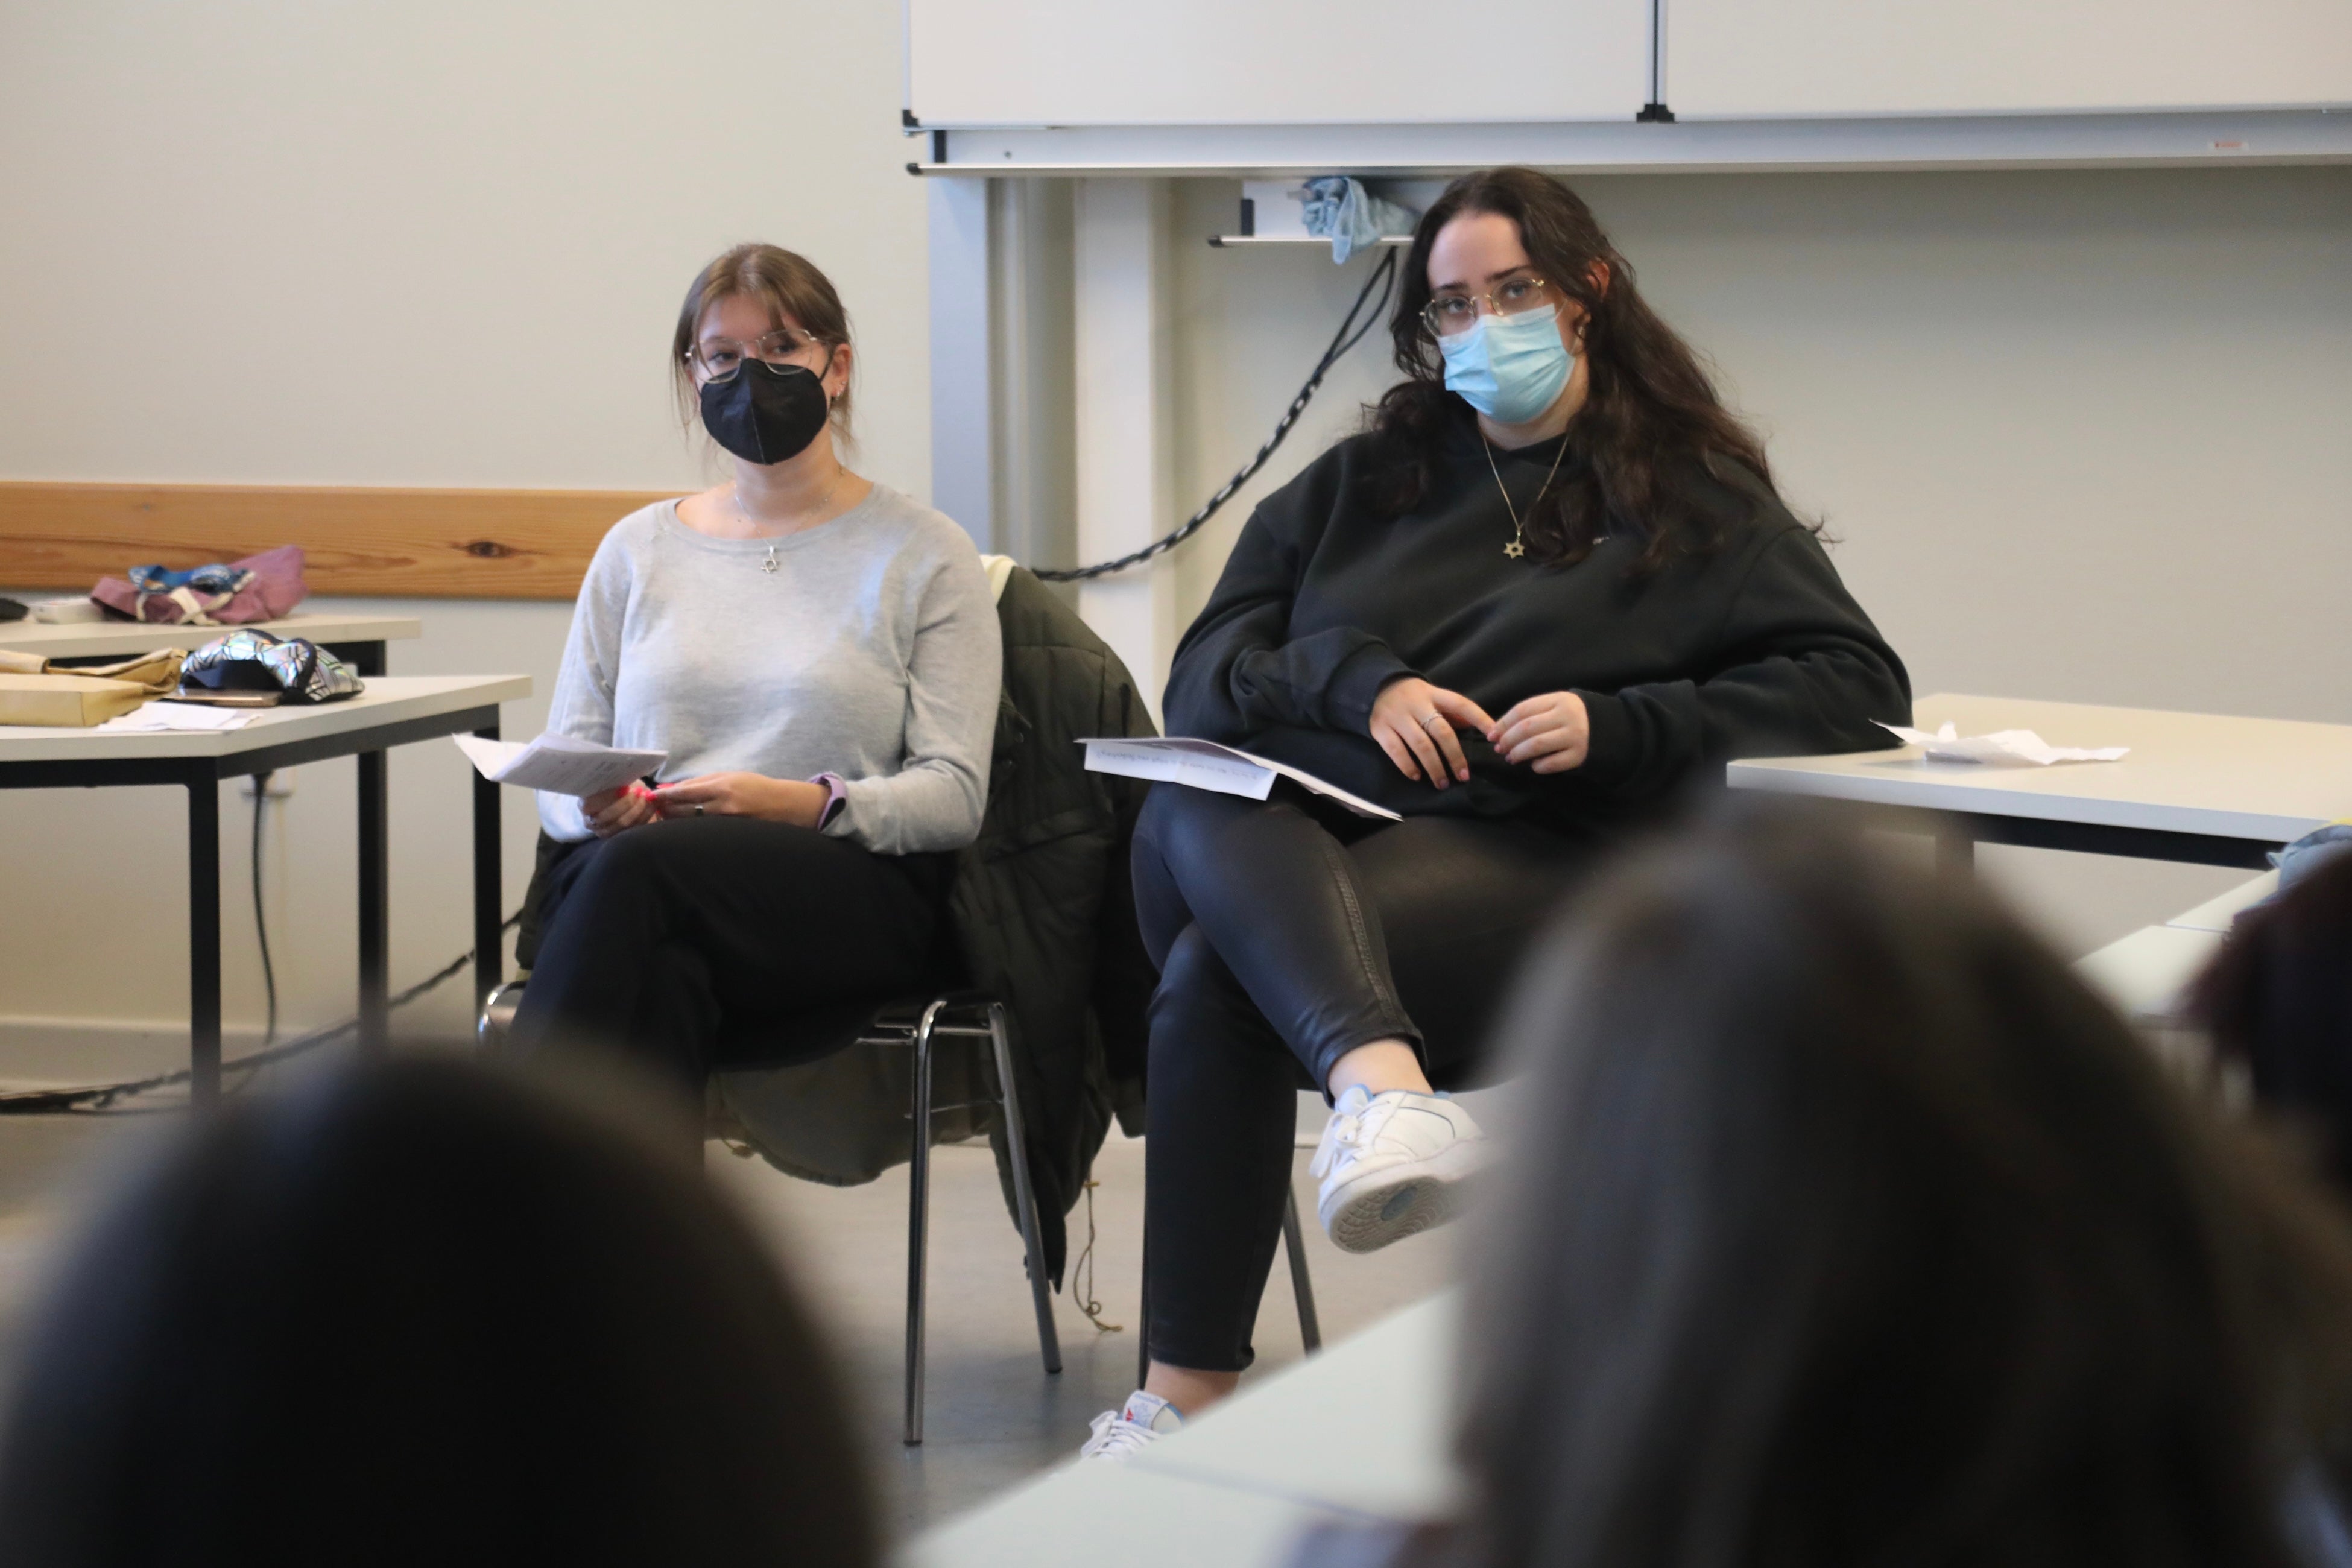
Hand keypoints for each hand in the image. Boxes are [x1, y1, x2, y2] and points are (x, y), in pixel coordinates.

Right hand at [582, 783, 658, 837]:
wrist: (620, 799)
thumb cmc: (615, 787)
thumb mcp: (613, 780)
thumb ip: (615, 780)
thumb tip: (625, 782)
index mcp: (584, 805)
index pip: (592, 803)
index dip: (609, 796)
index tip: (625, 787)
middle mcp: (591, 821)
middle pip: (608, 816)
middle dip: (627, 803)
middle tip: (640, 791)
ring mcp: (603, 832)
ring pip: (622, 824)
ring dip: (638, 809)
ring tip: (647, 797)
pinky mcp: (618, 838)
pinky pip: (633, 829)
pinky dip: (644, 816)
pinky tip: (650, 806)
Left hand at [654, 771, 826, 827]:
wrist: (783, 805)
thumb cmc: (755, 787)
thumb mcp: (730, 776)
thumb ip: (702, 782)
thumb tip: (674, 789)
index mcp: (722, 787)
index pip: (685, 792)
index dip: (665, 796)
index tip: (651, 796)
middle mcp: (723, 806)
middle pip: (684, 811)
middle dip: (666, 810)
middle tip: (655, 808)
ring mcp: (727, 823)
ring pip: (691, 825)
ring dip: (675, 821)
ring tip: (666, 817)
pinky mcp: (730, 835)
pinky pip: (703, 832)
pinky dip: (690, 829)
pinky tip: (684, 828)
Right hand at [1368, 678, 1496, 789]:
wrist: (1376, 688)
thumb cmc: (1414, 698)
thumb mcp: (1434, 697)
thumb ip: (1454, 713)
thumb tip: (1483, 730)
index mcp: (1434, 694)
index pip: (1462, 705)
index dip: (1480, 719)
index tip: (1494, 737)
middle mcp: (1417, 704)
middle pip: (1441, 731)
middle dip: (1455, 756)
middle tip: (1463, 776)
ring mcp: (1397, 716)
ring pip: (1421, 745)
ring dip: (1434, 767)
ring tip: (1442, 783)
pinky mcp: (1380, 728)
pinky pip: (1396, 751)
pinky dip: (1408, 766)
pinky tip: (1418, 776)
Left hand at [1488, 691, 1589, 773]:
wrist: (1611, 730)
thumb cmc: (1575, 718)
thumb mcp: (1558, 706)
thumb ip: (1534, 714)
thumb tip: (1500, 731)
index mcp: (1559, 700)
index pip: (1522, 709)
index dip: (1503, 723)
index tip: (1492, 735)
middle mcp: (1567, 716)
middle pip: (1526, 728)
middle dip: (1508, 740)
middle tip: (1500, 749)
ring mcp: (1575, 736)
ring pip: (1536, 745)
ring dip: (1518, 754)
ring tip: (1512, 758)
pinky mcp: (1580, 755)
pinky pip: (1551, 763)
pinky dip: (1538, 766)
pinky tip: (1534, 765)